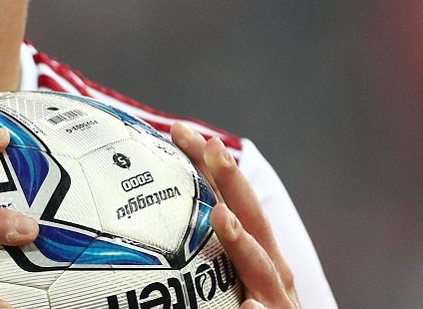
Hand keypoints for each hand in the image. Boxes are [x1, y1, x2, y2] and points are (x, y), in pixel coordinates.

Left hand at [169, 121, 299, 308]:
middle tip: (209, 145)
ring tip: (222, 219)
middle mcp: (272, 267)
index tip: (178, 130)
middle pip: (251, 216)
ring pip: (262, 267)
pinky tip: (249, 304)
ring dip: (242, 242)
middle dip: (231, 181)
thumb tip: (144, 223)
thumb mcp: (226, 277)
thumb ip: (201, 252)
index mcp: (256, 251)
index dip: (207, 165)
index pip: (230, 199)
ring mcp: (277, 297)